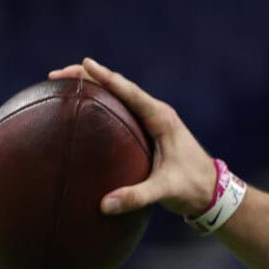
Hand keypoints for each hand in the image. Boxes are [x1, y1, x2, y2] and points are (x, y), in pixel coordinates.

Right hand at [47, 58, 217, 216]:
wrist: (212, 191)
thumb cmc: (192, 186)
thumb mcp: (166, 191)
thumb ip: (138, 196)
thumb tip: (104, 205)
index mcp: (161, 118)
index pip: (130, 92)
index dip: (106, 77)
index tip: (85, 63)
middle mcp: (156, 114)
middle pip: (119, 87)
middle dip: (89, 77)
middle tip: (56, 74)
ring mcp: (152, 120)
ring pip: (118, 95)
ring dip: (92, 87)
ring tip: (62, 84)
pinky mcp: (148, 130)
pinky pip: (120, 109)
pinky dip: (100, 103)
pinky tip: (81, 109)